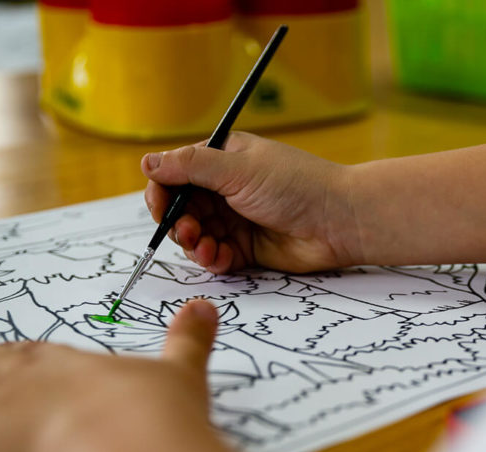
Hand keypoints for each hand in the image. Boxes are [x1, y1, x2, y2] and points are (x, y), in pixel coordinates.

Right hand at [143, 132, 362, 273]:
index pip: (176, 173)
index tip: (159, 206)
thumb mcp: (238, 168)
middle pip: (181, 208)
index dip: (162, 190)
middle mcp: (226, 188)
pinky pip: (216, 255)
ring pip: (196, 235)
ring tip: (206, 248)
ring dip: (193, 244)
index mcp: (223, 159)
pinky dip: (213, 259)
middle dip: (176, 222)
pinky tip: (221, 258)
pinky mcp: (247, 248)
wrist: (339, 221)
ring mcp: (236, 219)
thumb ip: (191, 166)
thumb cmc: (295, 185)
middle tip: (186, 231)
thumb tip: (147, 162)